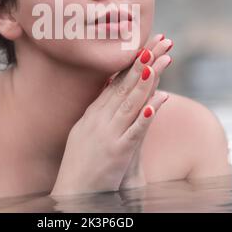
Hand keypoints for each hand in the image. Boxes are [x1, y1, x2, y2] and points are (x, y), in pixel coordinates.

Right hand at [50, 34, 172, 196]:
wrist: (71, 189)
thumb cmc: (80, 160)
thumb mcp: (86, 128)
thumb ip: (101, 109)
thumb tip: (112, 90)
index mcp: (95, 111)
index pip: (117, 81)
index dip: (133, 61)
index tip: (147, 43)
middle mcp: (101, 117)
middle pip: (126, 84)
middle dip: (145, 61)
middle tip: (160, 41)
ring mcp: (109, 133)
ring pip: (131, 101)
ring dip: (148, 80)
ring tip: (161, 60)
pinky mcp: (118, 151)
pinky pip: (135, 130)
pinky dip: (146, 115)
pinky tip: (158, 100)